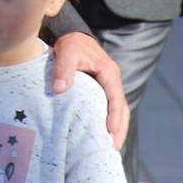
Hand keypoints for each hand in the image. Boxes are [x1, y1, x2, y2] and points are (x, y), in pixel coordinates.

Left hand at [50, 32, 127, 147]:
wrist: (73, 35)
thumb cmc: (71, 44)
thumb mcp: (66, 52)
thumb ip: (63, 69)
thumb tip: (59, 90)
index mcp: (108, 72)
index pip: (115, 97)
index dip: (114, 114)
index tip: (111, 130)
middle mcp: (113, 80)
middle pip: (122, 108)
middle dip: (120, 128)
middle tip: (114, 147)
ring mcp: (110, 86)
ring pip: (119, 110)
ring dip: (118, 128)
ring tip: (112, 147)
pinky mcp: (103, 90)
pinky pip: (110, 108)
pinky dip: (111, 121)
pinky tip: (104, 135)